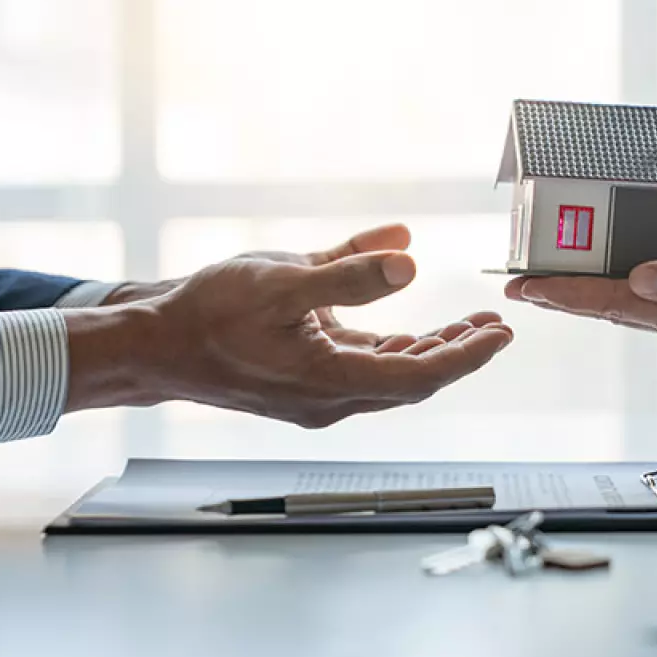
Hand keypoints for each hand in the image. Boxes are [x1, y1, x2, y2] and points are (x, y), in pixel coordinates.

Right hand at [66, 224, 513, 426]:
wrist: (156, 346)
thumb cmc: (208, 314)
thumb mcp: (281, 279)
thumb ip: (348, 271)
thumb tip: (408, 260)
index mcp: (329, 380)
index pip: (419, 375)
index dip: (466, 355)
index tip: (501, 334)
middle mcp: (329, 397)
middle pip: (412, 379)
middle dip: (457, 352)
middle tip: (495, 326)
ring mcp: (316, 392)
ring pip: (389, 375)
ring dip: (428, 350)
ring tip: (466, 325)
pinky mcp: (303, 379)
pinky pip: (360, 364)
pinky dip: (390, 345)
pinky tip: (406, 319)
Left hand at [506, 242, 656, 385]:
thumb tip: (639, 279)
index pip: (610, 302)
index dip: (563, 293)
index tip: (523, 287)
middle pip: (605, 307)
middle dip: (558, 295)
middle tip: (513, 285)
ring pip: (624, 305)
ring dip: (582, 293)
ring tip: (542, 280)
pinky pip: (649, 300)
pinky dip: (617, 288)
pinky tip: (604, 278)